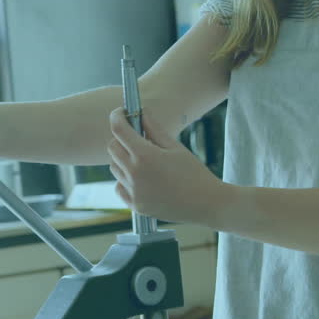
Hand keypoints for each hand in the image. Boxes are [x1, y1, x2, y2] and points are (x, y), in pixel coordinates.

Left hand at [108, 108, 225, 223]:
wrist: (206, 204)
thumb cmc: (194, 173)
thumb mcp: (175, 147)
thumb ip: (154, 129)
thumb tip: (141, 112)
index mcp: (145, 156)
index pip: (119, 129)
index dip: (117, 116)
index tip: (121, 113)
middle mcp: (134, 174)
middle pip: (112, 147)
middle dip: (121, 138)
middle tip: (136, 137)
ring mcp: (133, 191)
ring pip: (114, 167)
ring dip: (122, 159)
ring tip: (142, 159)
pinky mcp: (135, 205)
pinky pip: (119, 187)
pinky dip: (124, 179)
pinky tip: (140, 178)